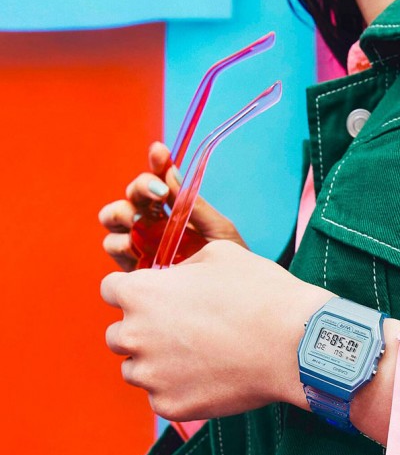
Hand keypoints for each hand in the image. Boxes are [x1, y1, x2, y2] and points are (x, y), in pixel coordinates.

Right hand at [98, 142, 246, 271]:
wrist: (231, 302)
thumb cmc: (229, 267)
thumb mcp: (219, 232)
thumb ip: (196, 205)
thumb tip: (172, 173)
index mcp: (175, 209)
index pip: (160, 178)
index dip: (156, 162)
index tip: (160, 151)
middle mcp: (153, 223)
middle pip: (132, 195)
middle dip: (139, 188)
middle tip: (158, 193)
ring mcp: (141, 243)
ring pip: (114, 217)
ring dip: (123, 212)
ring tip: (141, 220)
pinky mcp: (133, 267)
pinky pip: (115, 247)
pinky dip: (121, 242)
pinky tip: (136, 245)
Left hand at [101, 240, 332, 421]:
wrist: (292, 344)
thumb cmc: (259, 293)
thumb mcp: (219, 255)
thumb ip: (183, 266)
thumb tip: (176, 279)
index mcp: (140, 293)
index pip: (110, 290)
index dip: (134, 291)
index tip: (156, 298)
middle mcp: (134, 335)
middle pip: (117, 336)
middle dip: (141, 331)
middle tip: (181, 331)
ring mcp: (150, 376)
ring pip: (136, 370)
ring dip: (156, 364)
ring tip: (197, 357)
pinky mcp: (169, 407)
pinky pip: (161, 398)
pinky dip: (178, 390)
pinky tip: (209, 377)